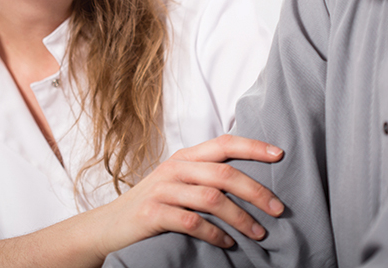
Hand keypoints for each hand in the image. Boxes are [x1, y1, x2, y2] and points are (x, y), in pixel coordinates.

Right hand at [95, 134, 284, 255]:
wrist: (108, 227)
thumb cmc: (153, 205)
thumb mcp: (177, 183)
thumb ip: (205, 176)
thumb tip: (250, 181)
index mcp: (184, 157)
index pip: (224, 143)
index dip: (253, 146)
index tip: (280, 154)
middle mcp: (175, 168)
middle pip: (224, 173)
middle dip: (256, 191)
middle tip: (278, 209)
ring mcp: (162, 190)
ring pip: (212, 199)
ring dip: (241, 218)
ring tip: (259, 233)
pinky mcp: (152, 214)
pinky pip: (192, 223)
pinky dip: (215, 233)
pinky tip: (227, 243)